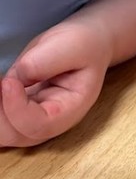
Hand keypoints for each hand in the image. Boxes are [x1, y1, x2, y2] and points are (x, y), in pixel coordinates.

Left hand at [0, 19, 111, 146]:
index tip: (8, 82)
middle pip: (16, 135)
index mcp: (72, 108)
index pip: (40, 124)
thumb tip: (17, 78)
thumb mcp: (73, 44)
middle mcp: (51, 121)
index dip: (18, 109)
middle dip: (0, 113)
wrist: (85, 44)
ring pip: (3, 131)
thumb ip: (44, 61)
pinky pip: (0, 119)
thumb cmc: (85, 45)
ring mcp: (32, 118)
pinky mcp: (17, 110)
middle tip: (0, 81)